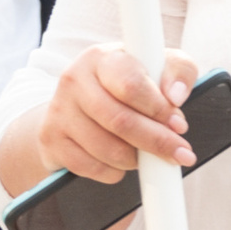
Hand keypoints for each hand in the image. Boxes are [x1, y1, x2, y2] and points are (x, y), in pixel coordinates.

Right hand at [37, 44, 200, 183]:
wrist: (81, 102)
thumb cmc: (131, 81)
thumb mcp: (160, 67)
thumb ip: (178, 71)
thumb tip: (176, 96)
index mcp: (103, 58)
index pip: (130, 85)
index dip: (159, 109)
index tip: (179, 125)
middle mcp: (74, 79)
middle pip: (120, 121)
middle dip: (157, 142)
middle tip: (180, 153)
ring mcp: (58, 110)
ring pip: (107, 148)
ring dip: (136, 159)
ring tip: (148, 155)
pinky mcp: (50, 138)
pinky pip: (90, 167)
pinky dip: (114, 171)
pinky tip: (122, 161)